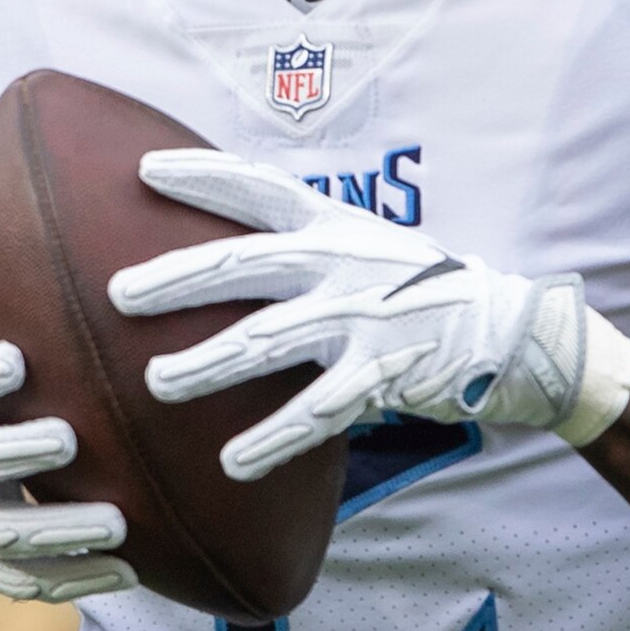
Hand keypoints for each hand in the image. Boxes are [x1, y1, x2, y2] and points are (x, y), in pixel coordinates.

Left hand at [108, 150, 629, 479]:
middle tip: (119, 294)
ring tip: (157, 383)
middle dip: (178, 278)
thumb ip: (303, 243)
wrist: (510, 330)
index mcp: (334, 225)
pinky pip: (318, 410)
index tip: (144, 168)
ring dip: (209, 362)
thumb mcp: (364, 246)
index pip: (259, 189)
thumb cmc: (416, 289)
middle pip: (246, 265)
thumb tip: (221, 249)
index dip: (203, 174)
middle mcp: (344, 262)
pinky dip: (273, 439)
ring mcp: (365, 316)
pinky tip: (232, 462)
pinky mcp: (386, 372)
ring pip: (271, 340)